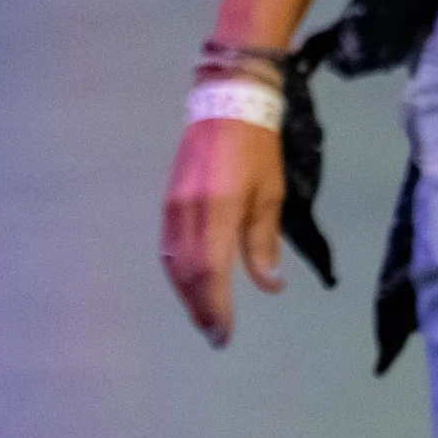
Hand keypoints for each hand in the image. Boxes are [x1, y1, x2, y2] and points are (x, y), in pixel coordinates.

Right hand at [160, 115, 284, 347]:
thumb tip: (269, 286)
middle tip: (214, 335)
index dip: (216, 307)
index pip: (211, 271)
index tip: (224, 334)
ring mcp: (173, 206)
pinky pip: (167, 246)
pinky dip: (177, 271)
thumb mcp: (270, 195)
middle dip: (200, 307)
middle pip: (187, 272)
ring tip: (202, 316)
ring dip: (186, 293)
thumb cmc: (257, 149)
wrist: (226, 103)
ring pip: (172, 262)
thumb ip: (264, 243)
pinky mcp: (168, 201)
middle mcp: (188, 211)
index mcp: (218, 209)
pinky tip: (189, 283)